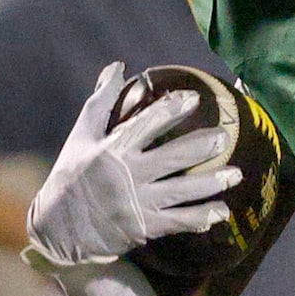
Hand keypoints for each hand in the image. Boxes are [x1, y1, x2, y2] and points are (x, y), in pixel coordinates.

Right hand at [26, 64, 237, 268]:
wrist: (58, 227)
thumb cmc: (72, 175)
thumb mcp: (81, 135)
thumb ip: (101, 101)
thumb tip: (118, 66)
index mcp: (112, 150)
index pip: (145, 125)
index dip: (171, 110)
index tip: (194, 99)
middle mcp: (126, 176)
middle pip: (171, 158)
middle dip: (201, 147)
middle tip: (224, 136)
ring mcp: (137, 204)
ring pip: (181, 191)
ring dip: (211, 183)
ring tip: (236, 174)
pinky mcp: (144, 228)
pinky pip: (179, 222)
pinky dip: (201, 217)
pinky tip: (222, 211)